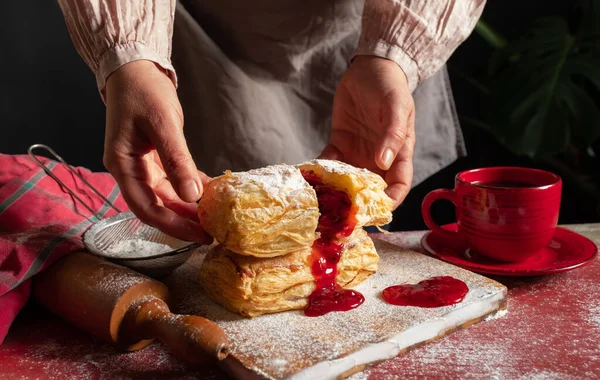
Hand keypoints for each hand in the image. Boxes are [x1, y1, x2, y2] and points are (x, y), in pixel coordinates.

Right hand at [104, 60, 211, 243]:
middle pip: (157, 206)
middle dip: (183, 221)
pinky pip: (175, 180)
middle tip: (211, 233)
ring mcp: (144, 166)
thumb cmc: (143, 91)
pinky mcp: (157, 159)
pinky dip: (192, 188)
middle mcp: (131, 170)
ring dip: (189, 208)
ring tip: (213, 219)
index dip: (170, 225)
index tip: (196, 235)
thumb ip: (177, 159)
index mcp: (122, 165)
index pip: (144, 207)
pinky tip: (211, 194)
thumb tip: (192, 195)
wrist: (136, 69)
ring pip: (167, 196)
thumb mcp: (162, 124)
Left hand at [320, 55, 415, 207]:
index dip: (391, 200)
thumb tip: (384, 162)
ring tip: (322, 201)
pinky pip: (330, 163)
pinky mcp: (339, 144)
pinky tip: (309, 178)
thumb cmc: (390, 86)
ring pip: (349, 180)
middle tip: (342, 213)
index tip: (377, 211)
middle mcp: (378, 158)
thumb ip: (393, 133)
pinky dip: (321, 172)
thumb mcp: (396, 106)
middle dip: (360, 203)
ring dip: (337, 191)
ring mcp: (358, 152)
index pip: (399, 184)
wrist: (370, 68)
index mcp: (398, 152)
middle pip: (372, 189)